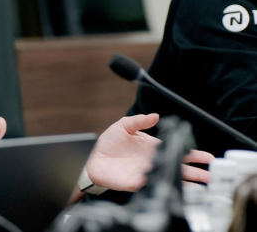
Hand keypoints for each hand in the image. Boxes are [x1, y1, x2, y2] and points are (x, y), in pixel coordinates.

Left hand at [86, 114, 212, 191]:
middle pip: (179, 168)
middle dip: (196, 172)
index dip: (193, 154)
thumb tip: (156, 116)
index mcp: (153, 147)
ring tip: (201, 188)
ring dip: (185, 184)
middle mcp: (153, 161)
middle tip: (211, 176)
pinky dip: (164, 186)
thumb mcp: (124, 126)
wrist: (94, 157)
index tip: (207, 157)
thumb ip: (139, 121)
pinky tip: (174, 188)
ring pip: (171, 179)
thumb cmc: (109, 143)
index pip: (177, 150)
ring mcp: (147, 173)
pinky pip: (154, 185)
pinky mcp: (137, 183)